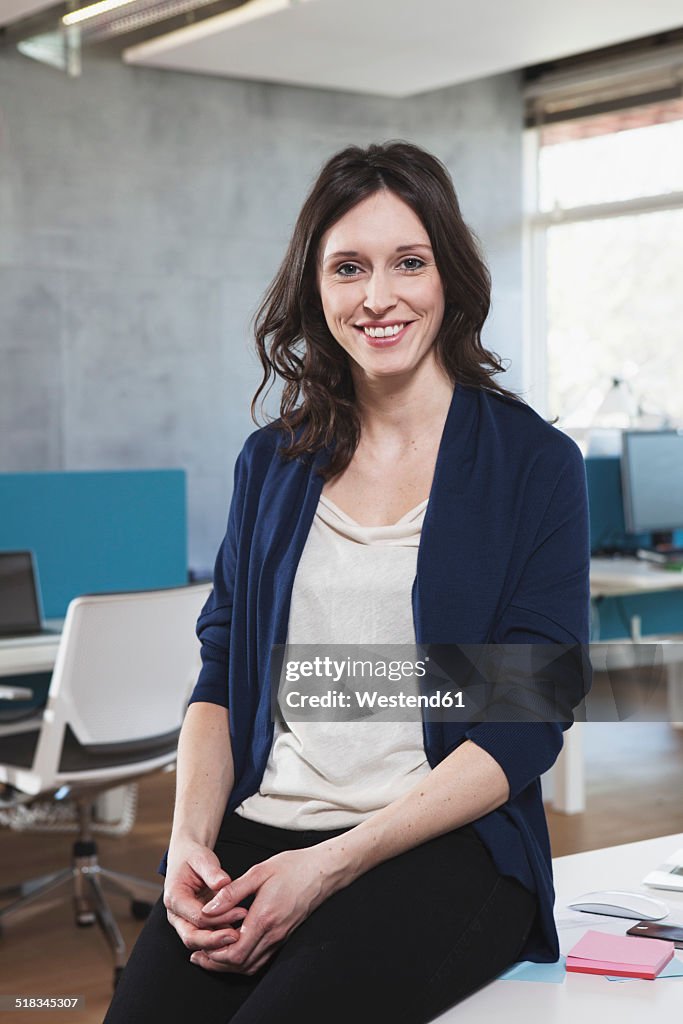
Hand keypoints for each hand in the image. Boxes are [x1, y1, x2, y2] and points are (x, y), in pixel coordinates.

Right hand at [163, 839, 247, 954]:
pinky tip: (238, 934)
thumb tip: (223, 883)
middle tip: (238, 936)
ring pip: (198, 941)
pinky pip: (206, 936)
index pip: (197, 916)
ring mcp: (183, 921)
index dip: (220, 918)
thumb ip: (212, 871)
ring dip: (219, 942)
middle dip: (215, 940)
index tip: (241, 912)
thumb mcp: (202, 858)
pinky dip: (220, 938)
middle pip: (192, 937)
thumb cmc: (193, 857)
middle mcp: (175, 914)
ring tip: (241, 936)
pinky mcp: (194, 923)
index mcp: (174, 898)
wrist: (187, 858)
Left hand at [190, 845, 339, 975]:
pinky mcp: (285, 936)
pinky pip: (261, 959)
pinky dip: (244, 961)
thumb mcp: (259, 872)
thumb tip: (208, 910)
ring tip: (210, 955)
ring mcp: (281, 937)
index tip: (198, 945)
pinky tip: (234, 950)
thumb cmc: (292, 867)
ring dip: (228, 964)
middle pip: (240, 964)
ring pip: (251, 965)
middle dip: (216, 963)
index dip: (214, 953)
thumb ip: (232, 892)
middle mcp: (274, 933)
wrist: (323, 871)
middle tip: (197, 955)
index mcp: (264, 918)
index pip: (235, 951)